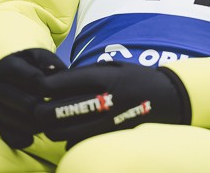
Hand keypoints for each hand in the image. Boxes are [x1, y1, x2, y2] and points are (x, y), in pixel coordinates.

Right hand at [0, 48, 65, 148]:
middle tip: (56, 106)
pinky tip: (37, 128)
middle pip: (28, 105)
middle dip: (47, 107)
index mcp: (8, 67)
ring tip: (49, 116)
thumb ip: (48, 60)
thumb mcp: (36, 55)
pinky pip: (13, 138)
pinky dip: (28, 138)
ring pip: (22, 124)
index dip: (51, 86)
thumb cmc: (27, 64)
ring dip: (41, 124)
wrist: (1, 73)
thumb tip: (57, 71)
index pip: (35, 79)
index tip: (58, 88)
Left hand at [35, 62, 190, 147]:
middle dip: (40, 110)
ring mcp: (104, 122)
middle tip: (41, 106)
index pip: (56, 84)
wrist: (170, 98)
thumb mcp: (114, 66)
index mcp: (101, 77)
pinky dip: (69, 139)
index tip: (39, 87)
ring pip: (59, 132)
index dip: (41, 86)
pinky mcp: (109, 137)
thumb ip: (85, 73)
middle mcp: (101, 100)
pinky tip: (72, 131)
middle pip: (51, 112)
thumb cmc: (138, 78)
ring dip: (51, 126)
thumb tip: (54, 81)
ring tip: (54, 119)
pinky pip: (76, 143)